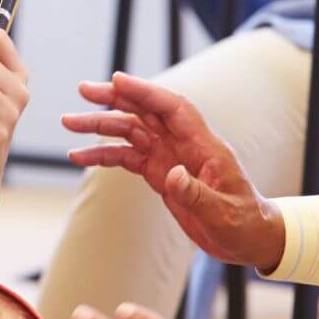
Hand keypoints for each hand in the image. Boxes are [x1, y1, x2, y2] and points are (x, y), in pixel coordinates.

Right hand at [62, 72, 284, 272]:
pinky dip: (104, 155)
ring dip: (101, 126)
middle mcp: (184, 145)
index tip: (117, 80)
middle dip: (115, 99)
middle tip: (84, 91)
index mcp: (204, 145)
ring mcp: (170, 158)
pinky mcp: (161, 174)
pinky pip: (128, 158)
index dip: (146, 92)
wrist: (249, 238)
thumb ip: (198, 194)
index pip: (172, 108)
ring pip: (131, 132)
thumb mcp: (223, 213)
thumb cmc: (244, 222)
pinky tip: (79, 156)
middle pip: (146, 112)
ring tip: (69, 123)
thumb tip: (173, 175)